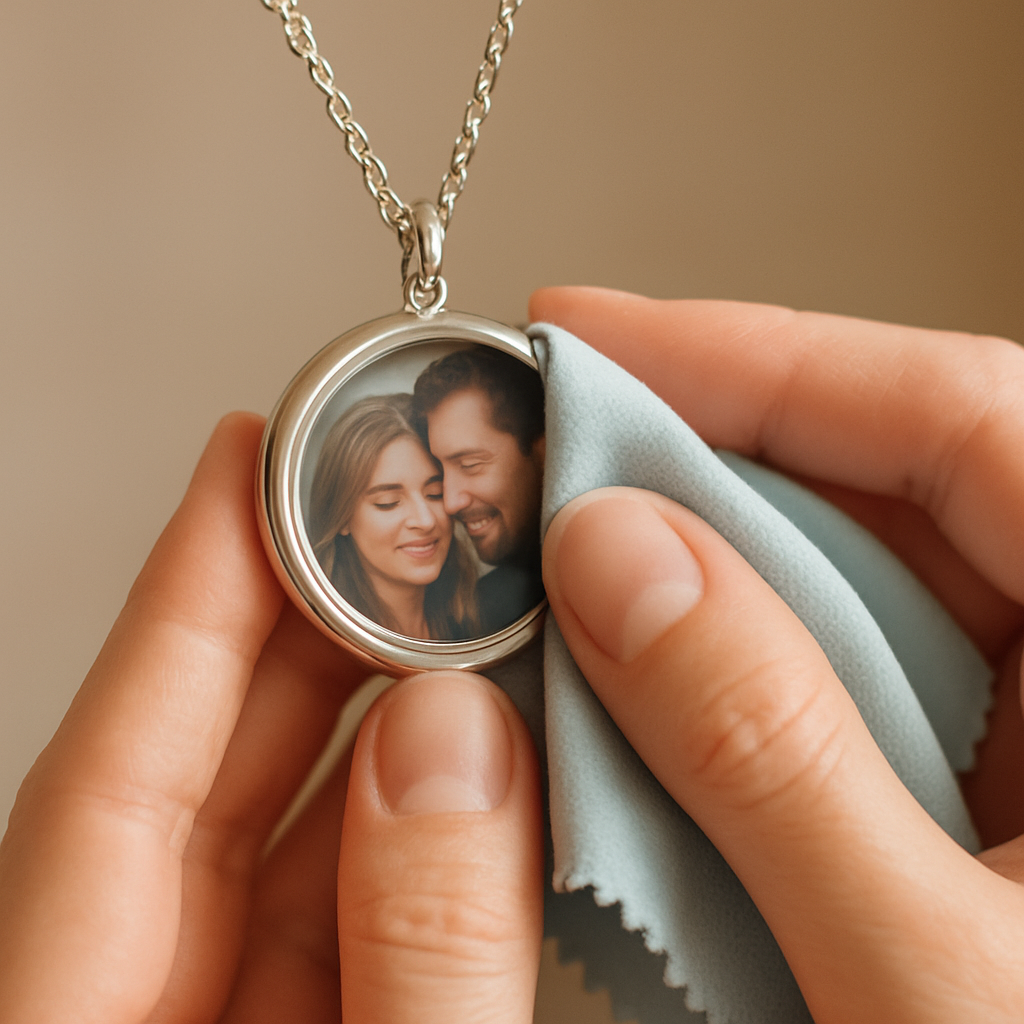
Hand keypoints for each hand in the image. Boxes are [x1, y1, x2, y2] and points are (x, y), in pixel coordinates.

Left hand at [0, 414, 542, 1023]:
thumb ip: (417, 951)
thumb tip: (459, 744)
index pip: (108, 773)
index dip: (184, 593)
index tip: (242, 451)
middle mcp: (138, 1012)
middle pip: (201, 772)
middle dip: (308, 626)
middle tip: (390, 514)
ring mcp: (220, 1021)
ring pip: (295, 827)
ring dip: (389, 718)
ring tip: (469, 618)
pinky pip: (353, 901)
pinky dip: (426, 819)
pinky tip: (494, 755)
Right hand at [531, 287, 1023, 1022]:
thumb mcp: (939, 985)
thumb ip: (770, 755)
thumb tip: (613, 561)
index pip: (962, 418)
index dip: (764, 354)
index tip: (592, 336)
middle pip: (879, 489)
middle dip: (697, 461)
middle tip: (548, 451)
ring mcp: (1019, 739)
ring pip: (836, 592)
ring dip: (691, 576)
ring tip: (560, 562)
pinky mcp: (955, 800)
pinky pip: (820, 691)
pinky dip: (714, 682)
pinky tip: (625, 689)